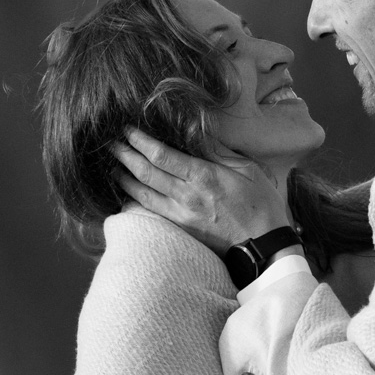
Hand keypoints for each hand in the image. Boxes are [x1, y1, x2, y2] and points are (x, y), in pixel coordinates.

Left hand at [113, 128, 290, 253]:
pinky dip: (134, 199)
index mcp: (202, 176)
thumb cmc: (259, 204)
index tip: (127, 130)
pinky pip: (149, 211)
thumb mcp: (246, 168)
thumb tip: (196, 132)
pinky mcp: (180, 230)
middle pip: (145, 173)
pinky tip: (128, 192)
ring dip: (123, 178)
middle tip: (111, 144)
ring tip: (113, 166)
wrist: (263, 245)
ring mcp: (180, 215)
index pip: (161, 155)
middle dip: (125, 156)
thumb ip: (218, 151)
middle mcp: (185, 196)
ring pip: (141, 194)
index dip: (140, 141)